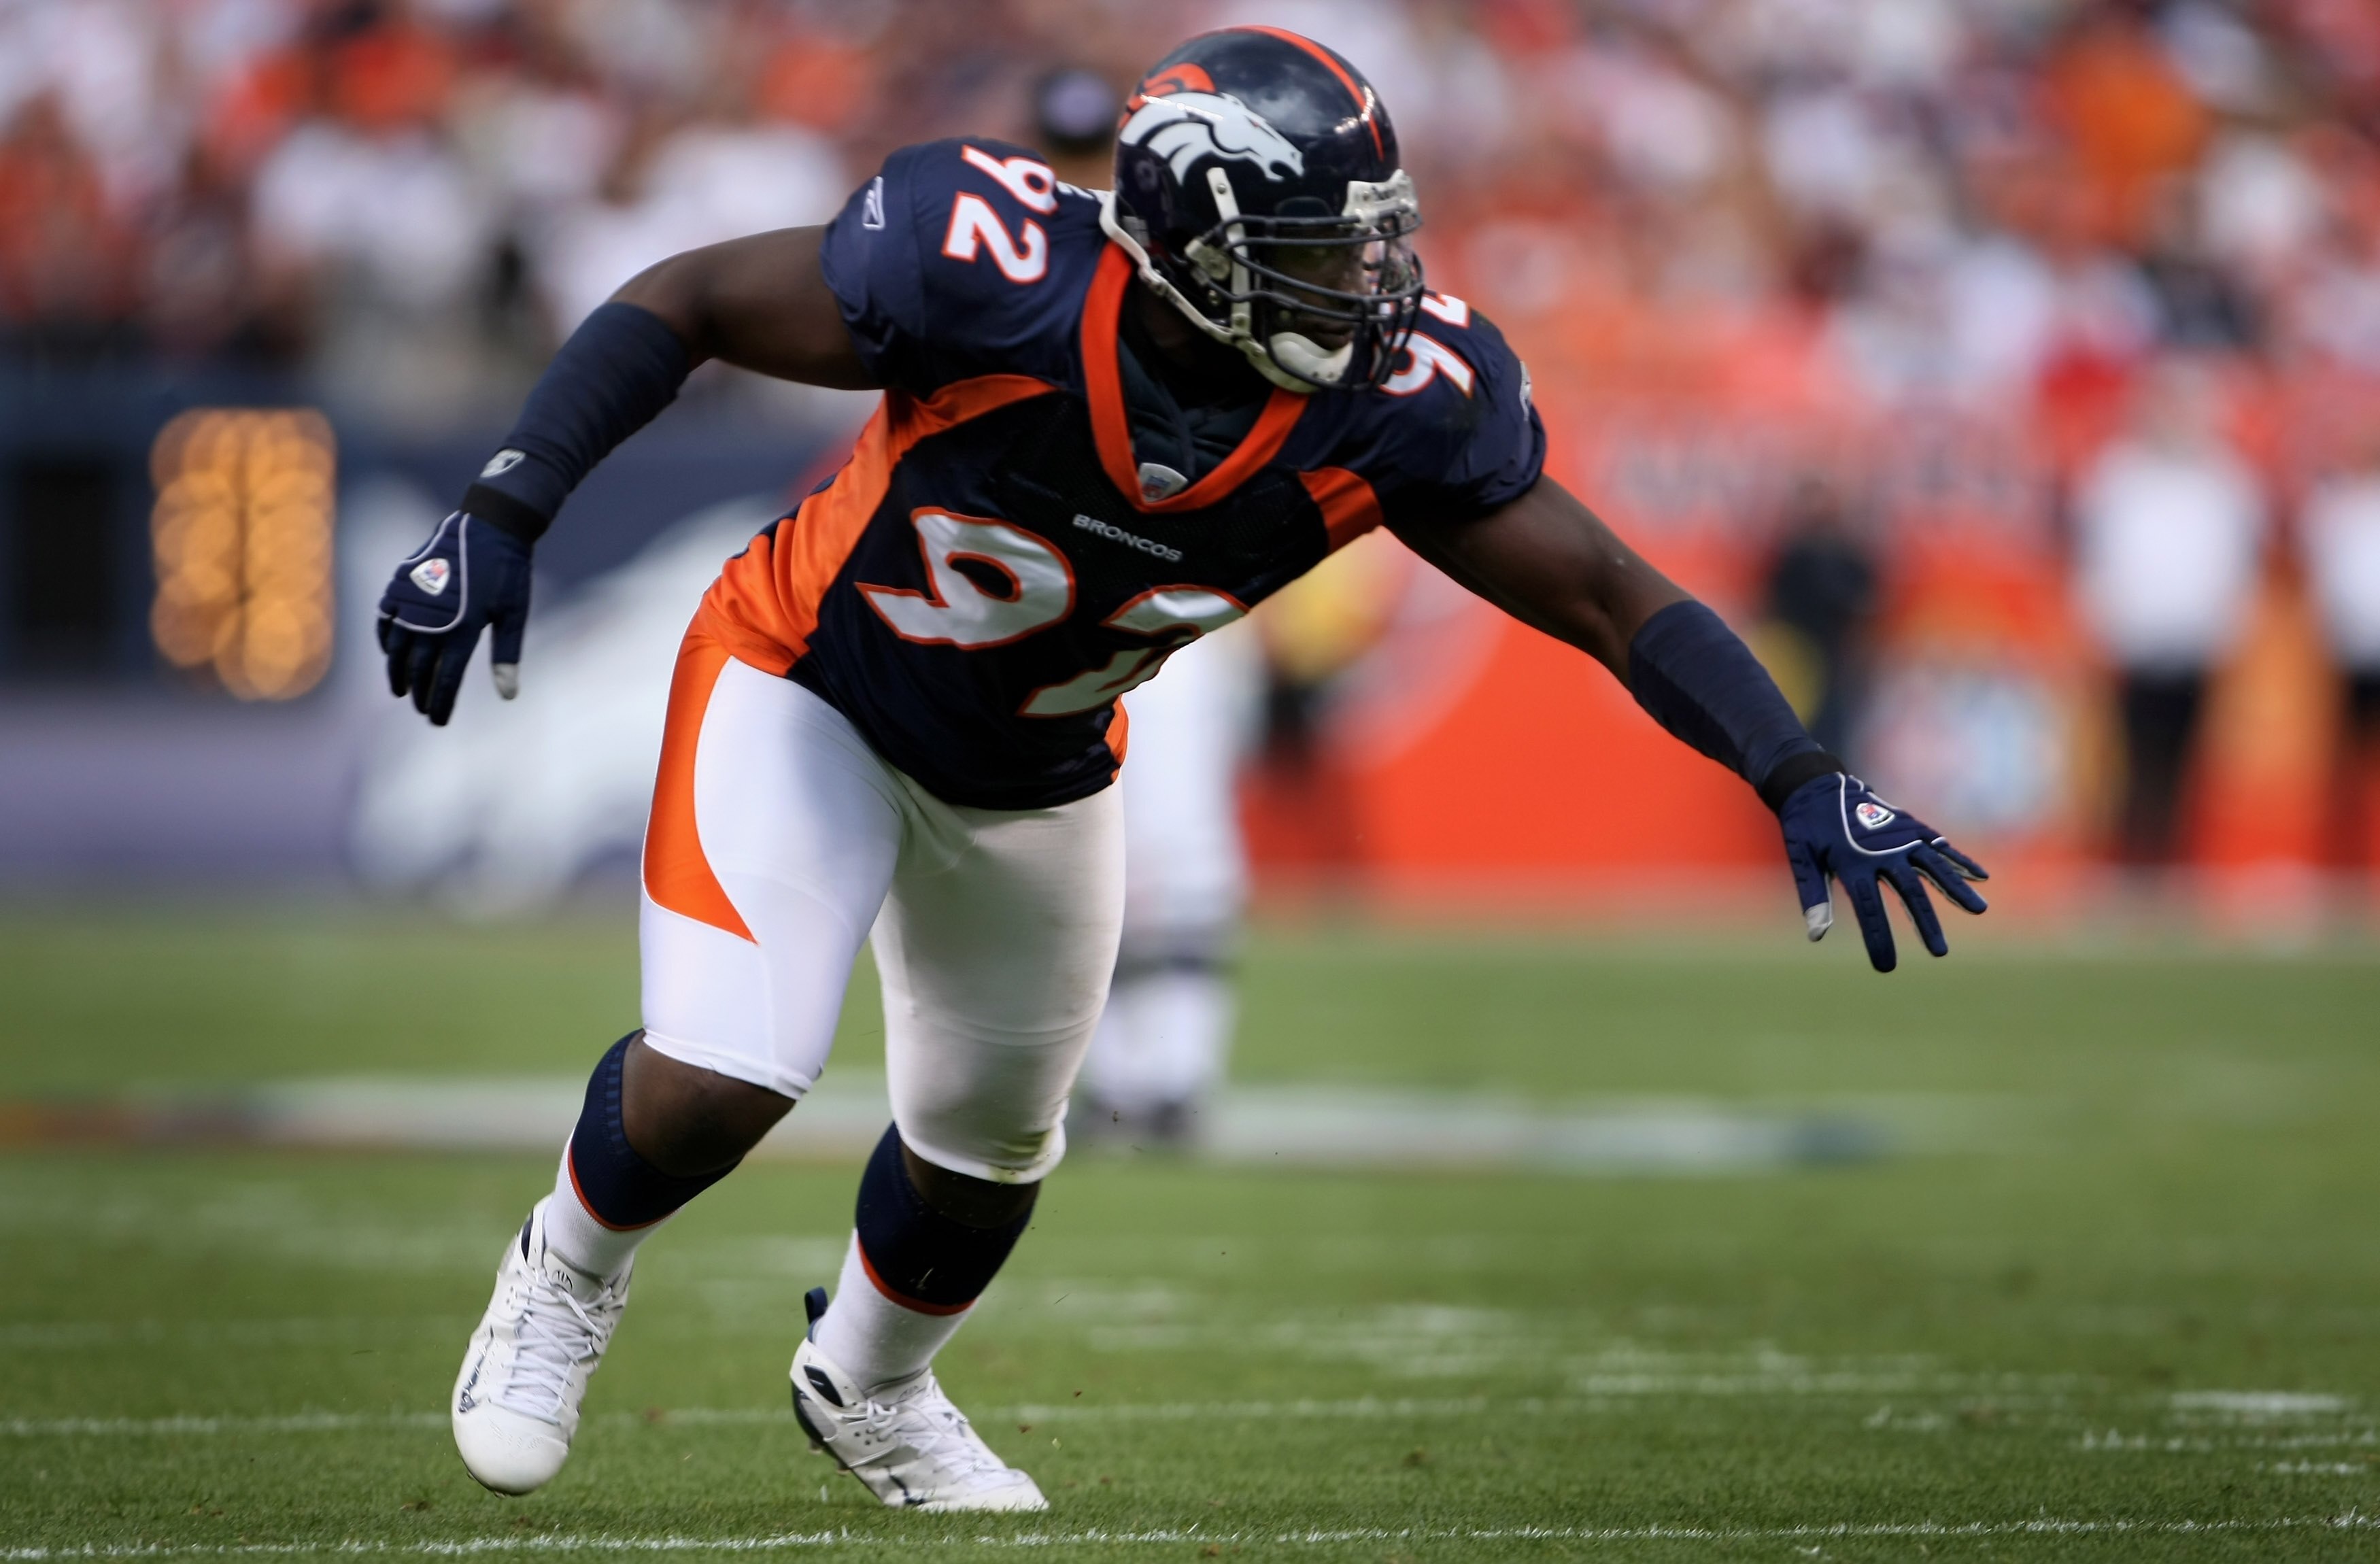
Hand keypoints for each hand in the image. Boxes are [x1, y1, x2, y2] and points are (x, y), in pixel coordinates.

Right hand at [376, 511, 532, 725]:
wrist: (491, 523)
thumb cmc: (508, 570)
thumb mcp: (515, 613)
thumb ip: (507, 655)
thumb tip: (508, 696)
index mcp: (465, 626)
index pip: (447, 677)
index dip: (440, 702)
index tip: (438, 722)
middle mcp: (434, 615)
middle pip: (419, 666)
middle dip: (419, 692)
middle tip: (422, 710)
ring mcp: (414, 596)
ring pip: (397, 645)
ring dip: (397, 671)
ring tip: (400, 689)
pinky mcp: (403, 580)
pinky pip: (385, 616)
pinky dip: (385, 637)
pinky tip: (389, 652)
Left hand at [1778, 773, 1987, 972]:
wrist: (1815, 784)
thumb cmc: (1806, 827)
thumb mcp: (1801, 860)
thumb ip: (1814, 896)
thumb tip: (1817, 936)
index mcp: (1851, 862)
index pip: (1869, 908)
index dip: (1879, 938)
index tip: (1886, 967)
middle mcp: (1881, 849)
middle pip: (1909, 891)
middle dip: (1926, 923)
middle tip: (1940, 952)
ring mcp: (1899, 836)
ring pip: (1934, 866)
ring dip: (1957, 888)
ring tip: (1979, 910)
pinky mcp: (1910, 826)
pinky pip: (1938, 846)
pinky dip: (1959, 860)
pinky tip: (1980, 876)